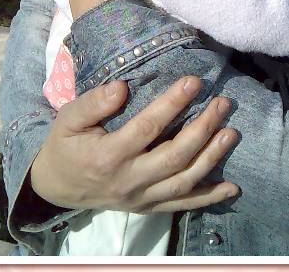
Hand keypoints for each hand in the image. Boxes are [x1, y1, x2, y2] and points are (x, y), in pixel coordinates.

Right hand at [30, 76, 238, 212]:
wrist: (56, 186)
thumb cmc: (65, 145)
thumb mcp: (68, 119)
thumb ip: (93, 103)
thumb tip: (122, 87)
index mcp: (108, 156)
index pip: (147, 128)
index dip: (172, 104)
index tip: (194, 81)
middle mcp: (128, 180)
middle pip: (174, 156)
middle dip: (202, 128)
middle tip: (222, 103)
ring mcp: (140, 197)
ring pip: (183, 181)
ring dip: (211, 158)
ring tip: (231, 133)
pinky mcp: (148, 206)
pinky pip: (182, 204)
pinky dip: (208, 198)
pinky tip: (231, 187)